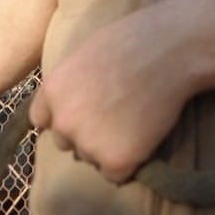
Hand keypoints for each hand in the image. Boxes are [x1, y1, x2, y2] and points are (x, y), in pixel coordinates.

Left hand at [29, 0, 195, 182]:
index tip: (86, 109)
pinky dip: (131, 160)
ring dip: (109, 146)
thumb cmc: (136, 39)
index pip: (43, 119)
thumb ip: (70, 82)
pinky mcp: (116, 160)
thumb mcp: (87, 52)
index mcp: (52, 90)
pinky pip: (116, 174)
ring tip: (136, 116)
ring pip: (92, 157)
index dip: (65, 115)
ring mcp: (88, 143)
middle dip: (87, 131)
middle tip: (119, 110)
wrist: (172, 48)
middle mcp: (63, 121)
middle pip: (67, 141)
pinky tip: (145, 132)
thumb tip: (67, 103)